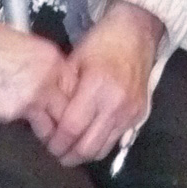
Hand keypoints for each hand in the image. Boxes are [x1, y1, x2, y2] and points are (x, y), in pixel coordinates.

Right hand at [0, 23, 73, 131]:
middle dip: (66, 123)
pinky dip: (25, 129)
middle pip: (67, 109)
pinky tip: (21, 126)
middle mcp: (47, 80)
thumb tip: (56, 86)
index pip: (76, 88)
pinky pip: (25, 127)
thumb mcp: (31, 49)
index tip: (72, 112)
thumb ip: (47, 68)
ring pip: (50, 125)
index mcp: (53, 61)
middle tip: (65, 134)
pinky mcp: (14, 113)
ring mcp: (32, 98)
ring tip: (49, 141)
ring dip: (50, 134)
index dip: (74, 103)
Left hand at [40, 1, 164, 167]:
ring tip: (71, 148)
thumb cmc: (101, 42)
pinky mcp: (140, 115)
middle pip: (88, 147)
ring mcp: (130, 112)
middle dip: (69, 156)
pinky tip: (90, 137)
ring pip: (103, 150)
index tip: (48, 144)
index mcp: (96, 86)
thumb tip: (47, 120)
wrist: (136, 32)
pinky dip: (101, 143)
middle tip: (57, 152)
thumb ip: (63, 92)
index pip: (72, 128)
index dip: (57, 142)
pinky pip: (116, 140)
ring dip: (85, 154)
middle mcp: (116, 103)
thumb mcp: (74, 61)